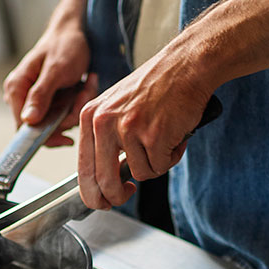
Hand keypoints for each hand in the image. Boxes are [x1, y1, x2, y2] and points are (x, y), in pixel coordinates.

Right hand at [3, 0, 96, 146]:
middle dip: (68, 115)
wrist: (75, 32)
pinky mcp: (50, 102)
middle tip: (84, 93)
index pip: (24, 128)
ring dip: (77, 107)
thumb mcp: (55, 70)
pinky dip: (79, 103)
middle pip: (44, 127)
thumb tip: (28, 120)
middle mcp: (22, 98)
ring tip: (87, 85)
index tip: (68, 128)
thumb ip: (40, 95)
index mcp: (16, 89)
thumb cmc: (64, 46)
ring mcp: (36, 101)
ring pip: (58, 122)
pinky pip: (65, 115)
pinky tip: (85, 85)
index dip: (47, 133)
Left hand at [76, 0, 268, 209]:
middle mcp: (104, 123)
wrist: (185, 65)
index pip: (84, 170)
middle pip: (106, 182)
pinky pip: (160, 166)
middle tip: (129, 194)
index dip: (94, 194)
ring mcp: (129, 129)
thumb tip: (104, 182)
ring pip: (140, 174)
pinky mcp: (154, 135)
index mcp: (90, 117)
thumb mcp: (115, 108)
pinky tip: (174, 137)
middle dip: (118, 196)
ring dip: (155, 165)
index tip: (103, 202)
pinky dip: (171, 157)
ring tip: (163, 141)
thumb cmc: (154, 87)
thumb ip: (105, 141)